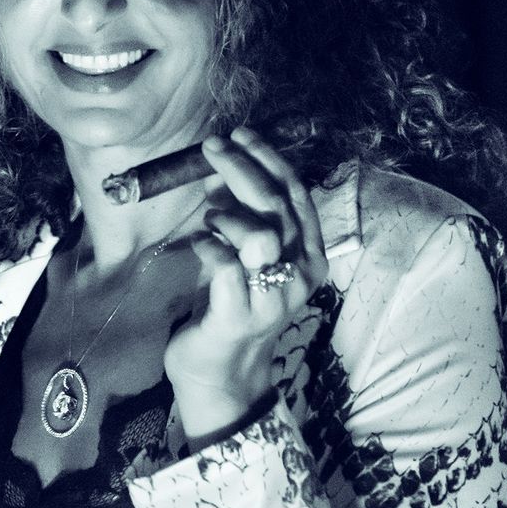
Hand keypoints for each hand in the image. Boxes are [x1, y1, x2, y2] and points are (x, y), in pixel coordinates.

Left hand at [164, 127, 328, 446]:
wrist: (220, 373)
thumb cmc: (229, 305)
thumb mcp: (243, 254)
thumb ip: (240, 215)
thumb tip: (220, 167)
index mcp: (309, 257)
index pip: (297, 195)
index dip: (270, 160)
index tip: (242, 134)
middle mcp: (300, 277)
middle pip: (278, 206)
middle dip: (243, 169)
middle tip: (213, 147)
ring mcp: (273, 299)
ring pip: (260, 235)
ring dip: (229, 215)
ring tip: (210, 219)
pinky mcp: (239, 316)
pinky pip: (225, 264)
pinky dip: (208, 245)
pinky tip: (197, 246)